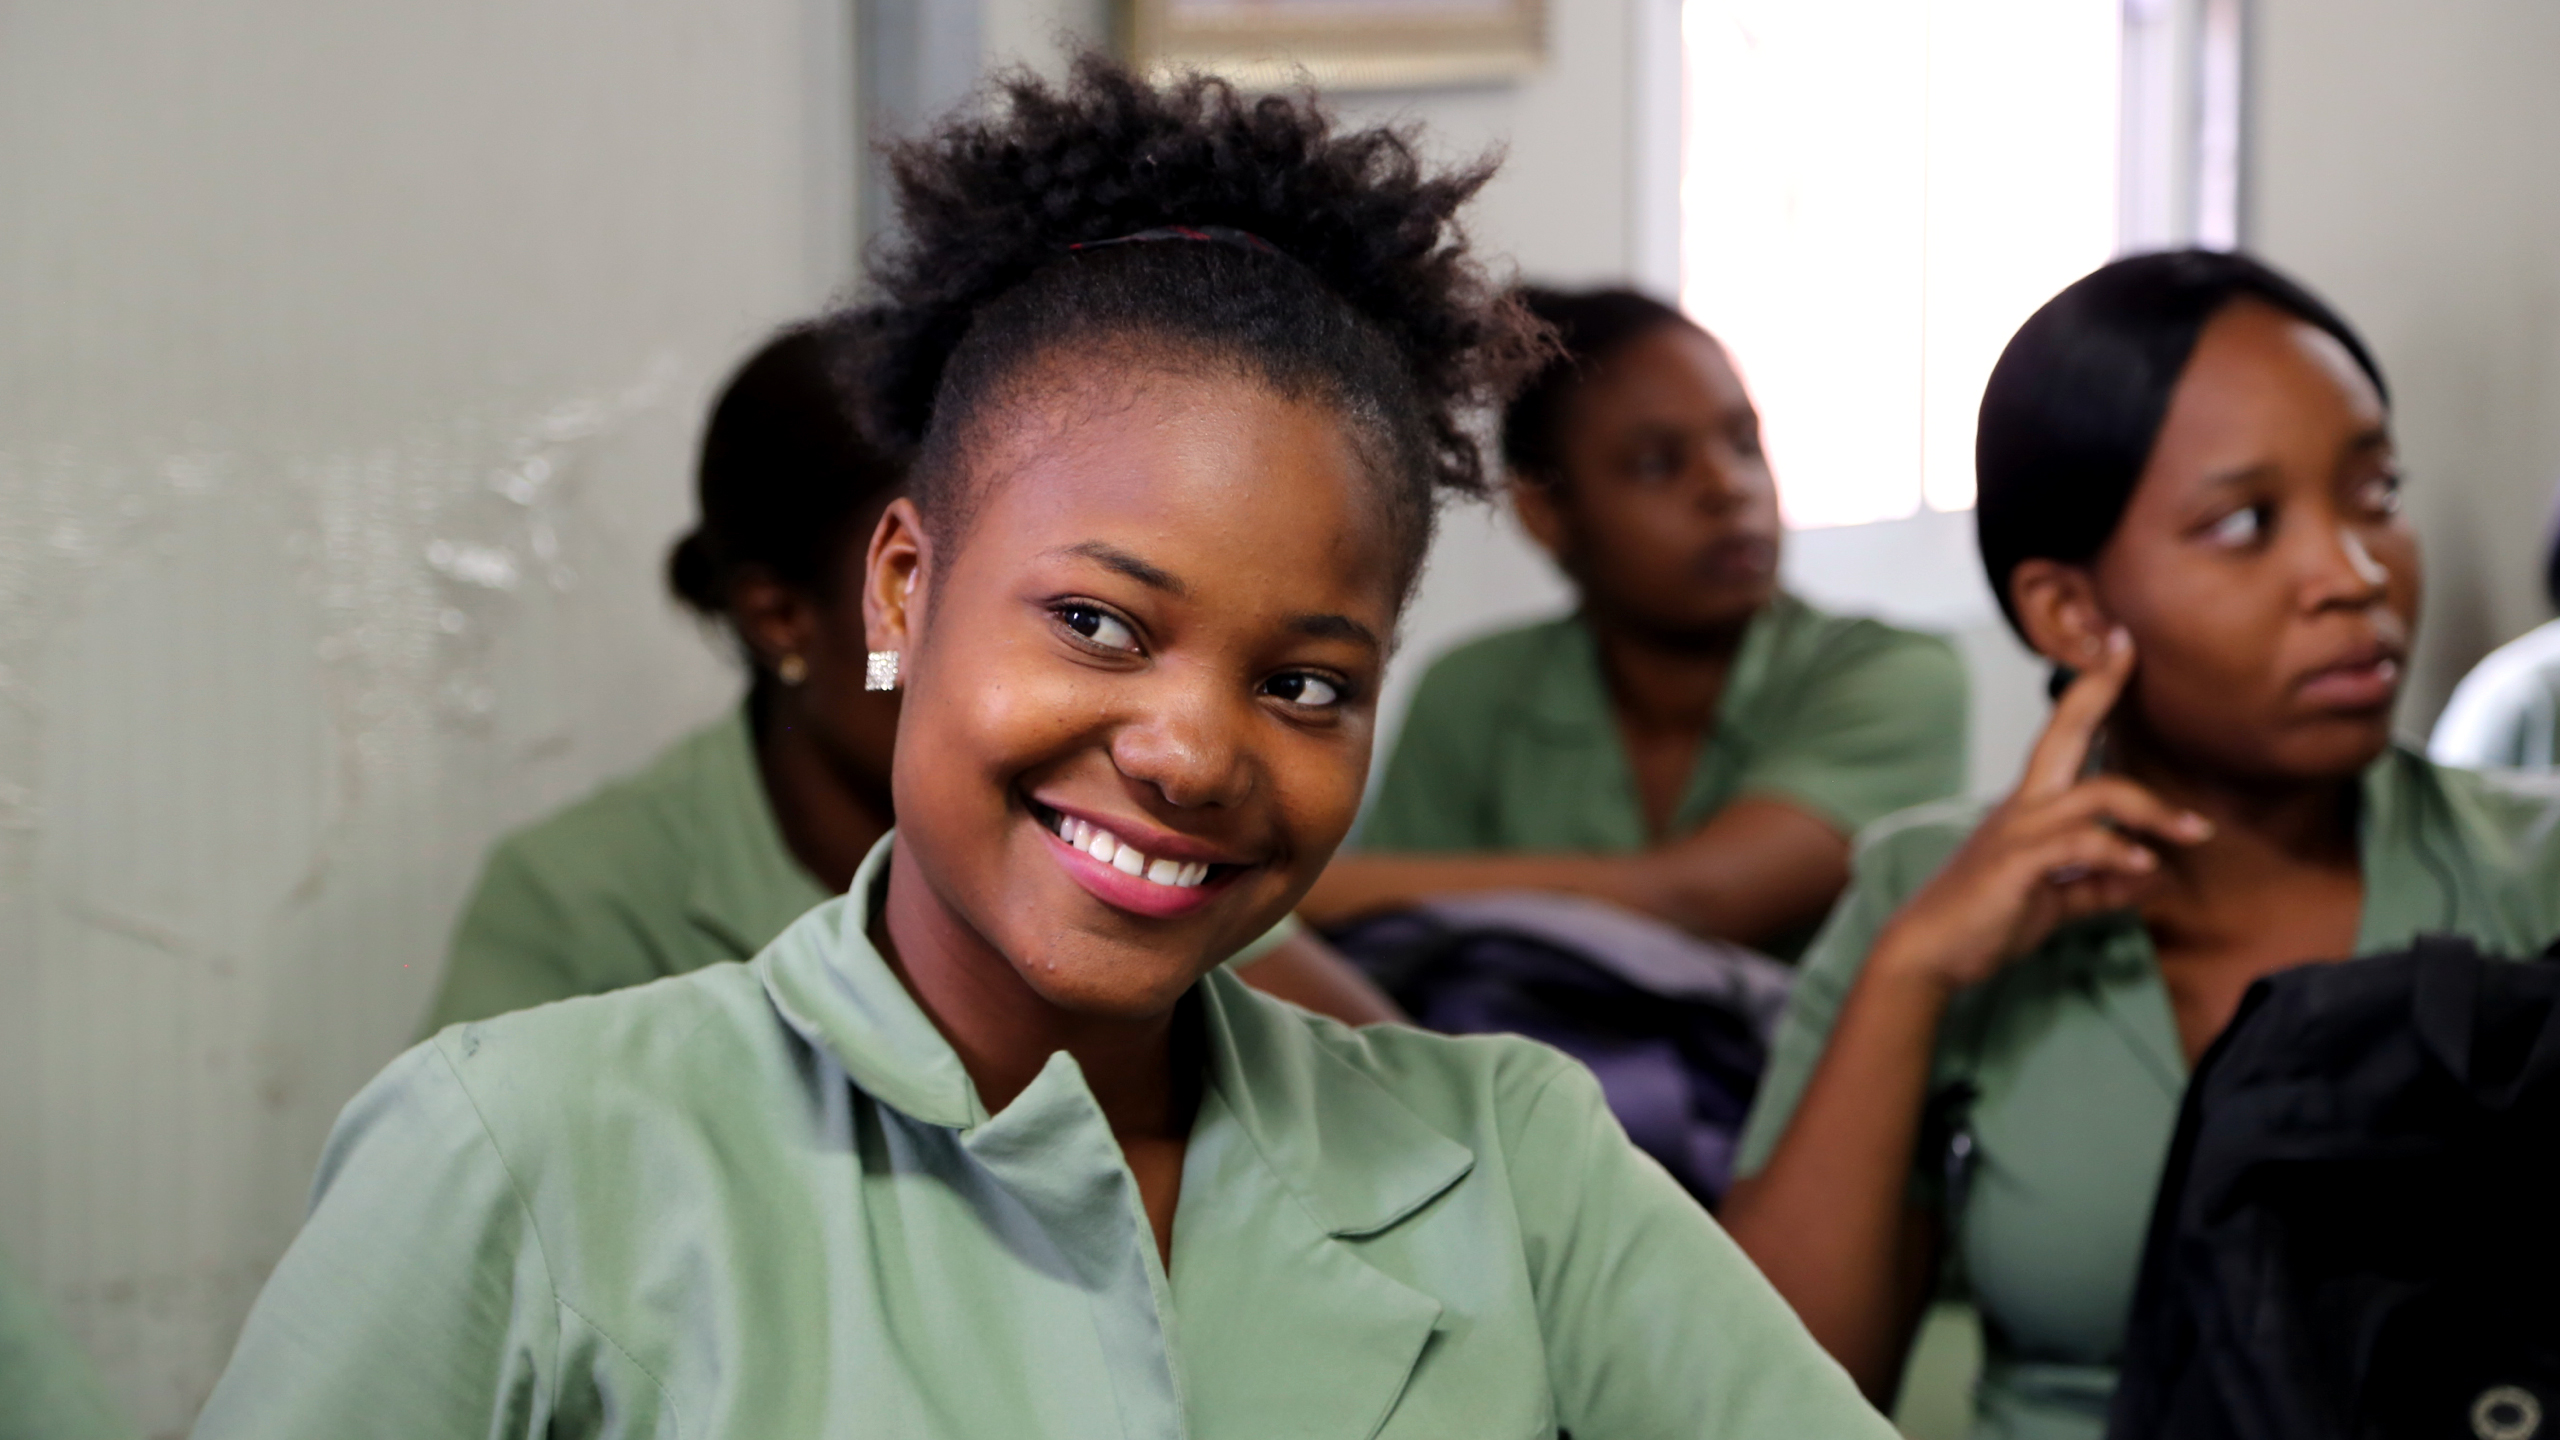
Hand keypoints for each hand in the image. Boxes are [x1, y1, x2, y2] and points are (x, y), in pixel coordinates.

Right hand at [1869, 630, 2209, 992]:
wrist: (1931, 951)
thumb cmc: (1987, 918)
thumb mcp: (2057, 899)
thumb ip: (2104, 884)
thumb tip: (2157, 877)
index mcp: (2031, 806)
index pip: (2064, 737)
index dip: (2091, 691)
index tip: (2119, 648)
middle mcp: (2024, 805)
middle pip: (2064, 733)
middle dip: (2098, 690)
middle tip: (2132, 650)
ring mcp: (2019, 831)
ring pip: (2096, 794)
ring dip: (2154, 810)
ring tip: (2197, 832)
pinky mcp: (2018, 863)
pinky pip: (2079, 844)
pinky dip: (2119, 852)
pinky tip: (2148, 868)